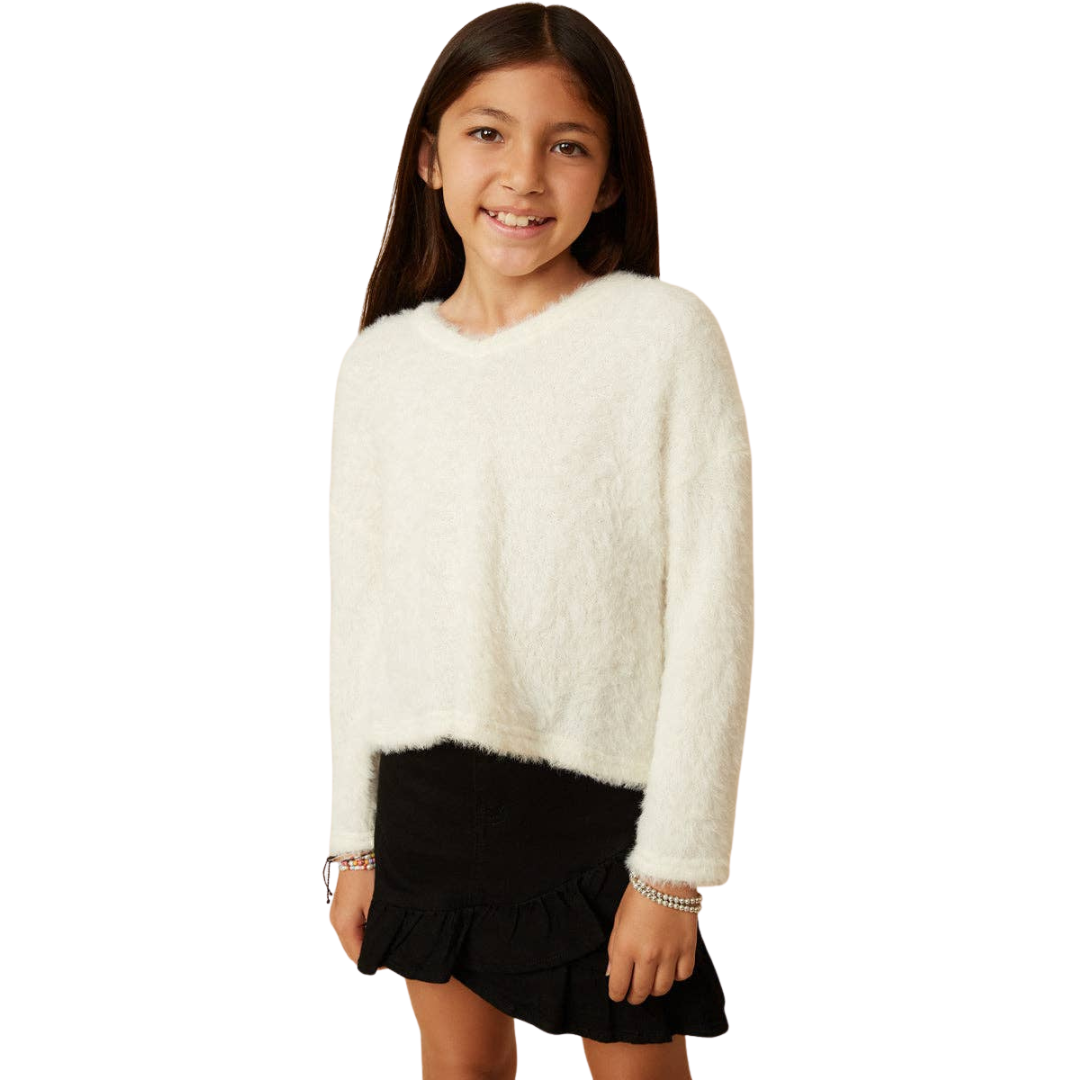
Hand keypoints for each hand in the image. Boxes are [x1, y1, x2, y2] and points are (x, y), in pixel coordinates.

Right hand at [328, 868, 385, 969]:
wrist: (359, 848)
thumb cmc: (371, 877)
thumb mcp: (379, 907)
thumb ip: (378, 933)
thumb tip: (383, 954)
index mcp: (344, 926)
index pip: (358, 958)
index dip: (377, 963)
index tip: (394, 958)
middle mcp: (336, 922)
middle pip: (354, 949)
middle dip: (372, 952)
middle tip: (393, 946)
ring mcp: (337, 913)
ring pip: (353, 938)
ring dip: (369, 939)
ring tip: (388, 931)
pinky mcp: (342, 906)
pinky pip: (353, 926)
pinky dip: (365, 928)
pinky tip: (379, 920)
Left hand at [605, 881, 697, 1003]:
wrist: (667, 878)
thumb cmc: (638, 896)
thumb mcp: (618, 920)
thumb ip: (614, 949)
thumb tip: (611, 973)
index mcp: (625, 947)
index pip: (618, 986)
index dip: (616, 994)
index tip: (617, 993)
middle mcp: (647, 955)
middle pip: (640, 992)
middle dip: (634, 996)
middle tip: (632, 993)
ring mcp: (670, 954)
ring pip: (662, 989)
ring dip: (654, 989)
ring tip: (650, 980)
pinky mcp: (688, 949)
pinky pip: (682, 976)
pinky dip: (675, 976)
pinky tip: (669, 967)